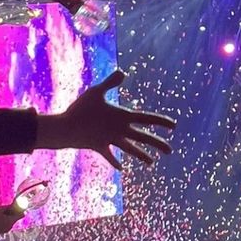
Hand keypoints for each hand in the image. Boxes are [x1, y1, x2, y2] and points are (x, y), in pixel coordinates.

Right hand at [0, 200, 24, 237]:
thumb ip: (9, 207)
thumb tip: (15, 204)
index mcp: (11, 220)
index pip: (22, 214)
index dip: (22, 209)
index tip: (19, 205)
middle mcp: (11, 226)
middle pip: (17, 217)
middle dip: (14, 212)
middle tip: (8, 208)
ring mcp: (7, 229)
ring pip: (12, 220)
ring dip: (10, 216)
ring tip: (1, 213)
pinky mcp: (4, 231)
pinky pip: (8, 224)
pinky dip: (6, 220)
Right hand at [60, 69, 175, 169]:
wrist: (66, 129)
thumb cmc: (82, 108)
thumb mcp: (97, 92)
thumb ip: (111, 82)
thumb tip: (123, 72)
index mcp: (122, 116)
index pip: (146, 118)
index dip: (161, 121)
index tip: (174, 126)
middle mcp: (120, 130)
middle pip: (143, 138)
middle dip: (157, 144)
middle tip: (170, 151)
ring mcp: (110, 140)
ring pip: (129, 149)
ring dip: (141, 155)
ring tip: (151, 162)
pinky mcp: (99, 147)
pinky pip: (109, 155)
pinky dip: (115, 161)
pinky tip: (121, 168)